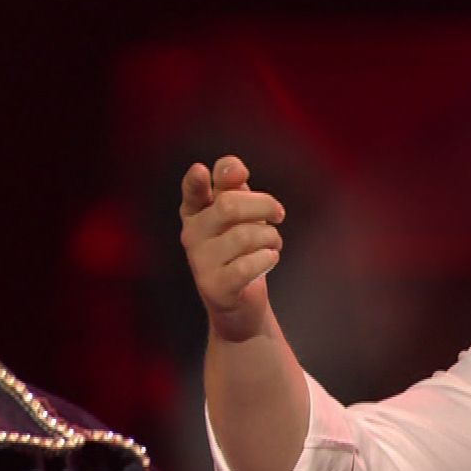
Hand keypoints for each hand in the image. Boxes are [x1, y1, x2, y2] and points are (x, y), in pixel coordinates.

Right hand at [179, 154, 285, 342]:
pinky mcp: (214, 287)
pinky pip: (248, 264)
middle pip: (229, 205)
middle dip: (264, 205)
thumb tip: (235, 169)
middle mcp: (191, 234)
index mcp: (195, 211)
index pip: (193, 189)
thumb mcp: (240, 211)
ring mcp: (199, 262)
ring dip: (271, 237)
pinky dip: (268, 258)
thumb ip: (234, 185)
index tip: (201, 171)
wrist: (242, 302)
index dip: (196, 180)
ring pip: (245, 235)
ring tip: (272, 244)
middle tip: (279, 214)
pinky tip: (268, 260)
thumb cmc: (242, 249)